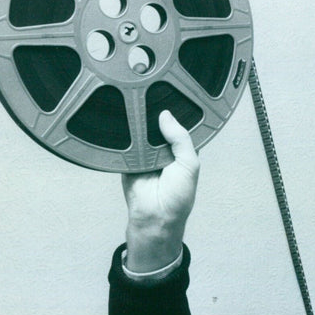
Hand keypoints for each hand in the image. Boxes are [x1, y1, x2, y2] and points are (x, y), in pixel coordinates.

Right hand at [122, 110, 199, 270]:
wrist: (153, 217)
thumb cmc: (178, 196)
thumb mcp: (189, 164)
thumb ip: (181, 139)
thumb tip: (166, 115)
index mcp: (181, 149)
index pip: (179, 125)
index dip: (177, 114)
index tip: (171, 97)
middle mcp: (163, 149)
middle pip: (157, 125)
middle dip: (155, 118)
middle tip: (150, 101)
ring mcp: (144, 153)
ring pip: (140, 131)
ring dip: (139, 125)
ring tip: (137, 111)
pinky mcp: (127, 158)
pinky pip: (125, 142)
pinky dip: (125, 136)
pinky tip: (126, 125)